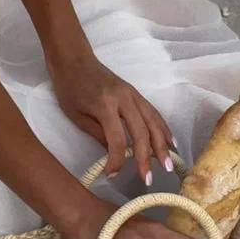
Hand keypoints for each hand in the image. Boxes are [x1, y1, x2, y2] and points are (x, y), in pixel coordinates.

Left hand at [47, 48, 177, 184]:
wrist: (73, 59)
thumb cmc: (70, 88)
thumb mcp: (77, 116)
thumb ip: (98, 135)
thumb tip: (116, 155)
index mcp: (105, 105)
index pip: (116, 140)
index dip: (116, 160)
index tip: (112, 175)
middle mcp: (124, 99)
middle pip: (141, 132)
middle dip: (146, 158)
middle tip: (149, 179)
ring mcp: (133, 94)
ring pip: (153, 122)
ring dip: (162, 145)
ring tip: (168, 165)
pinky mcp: (136, 93)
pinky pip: (153, 112)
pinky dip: (163, 128)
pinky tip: (170, 142)